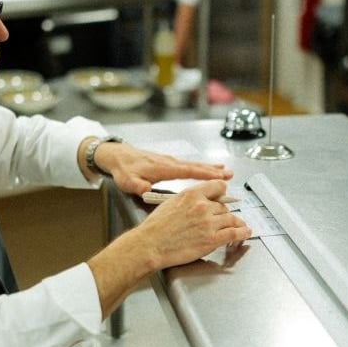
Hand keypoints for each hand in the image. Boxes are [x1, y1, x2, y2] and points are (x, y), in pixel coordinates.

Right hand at [88, 180, 250, 316]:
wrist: (151, 244)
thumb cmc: (156, 227)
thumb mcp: (171, 202)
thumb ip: (189, 199)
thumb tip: (199, 200)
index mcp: (192, 194)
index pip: (218, 186)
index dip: (222, 192)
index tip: (224, 196)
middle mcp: (203, 206)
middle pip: (224, 206)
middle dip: (224, 213)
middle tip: (223, 218)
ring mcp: (209, 223)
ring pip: (231, 218)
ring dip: (235, 223)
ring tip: (239, 225)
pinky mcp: (212, 239)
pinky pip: (234, 233)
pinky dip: (242, 232)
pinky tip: (245, 232)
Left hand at [97, 143, 232, 194]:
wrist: (117, 156)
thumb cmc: (123, 169)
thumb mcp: (127, 181)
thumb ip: (137, 186)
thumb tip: (145, 190)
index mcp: (163, 168)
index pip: (188, 171)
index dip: (205, 174)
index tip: (219, 176)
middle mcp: (169, 163)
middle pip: (196, 166)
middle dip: (213, 171)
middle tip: (230, 174)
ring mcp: (170, 161)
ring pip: (194, 165)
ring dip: (210, 168)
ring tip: (226, 171)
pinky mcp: (169, 163)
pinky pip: (189, 165)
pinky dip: (201, 167)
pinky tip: (208, 169)